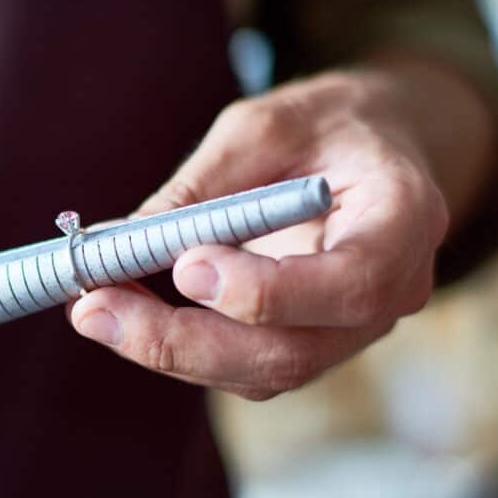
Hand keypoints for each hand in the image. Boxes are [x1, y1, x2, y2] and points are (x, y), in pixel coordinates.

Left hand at [70, 65, 490, 399]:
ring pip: (260, 372)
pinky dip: (180, 346)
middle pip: (291, 352)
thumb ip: (203, 186)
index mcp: (403, 222)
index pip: (351, 284)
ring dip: (168, 349)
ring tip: (94, 309)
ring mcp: (350, 330)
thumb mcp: (265, 126)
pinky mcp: (309, 343)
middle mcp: (391, 293)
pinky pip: (244, 367)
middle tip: (95, 309)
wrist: (376, 148)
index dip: (265, 290)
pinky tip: (128, 314)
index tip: (184, 265)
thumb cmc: (326, 125)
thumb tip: (120, 243)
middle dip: (183, 339)